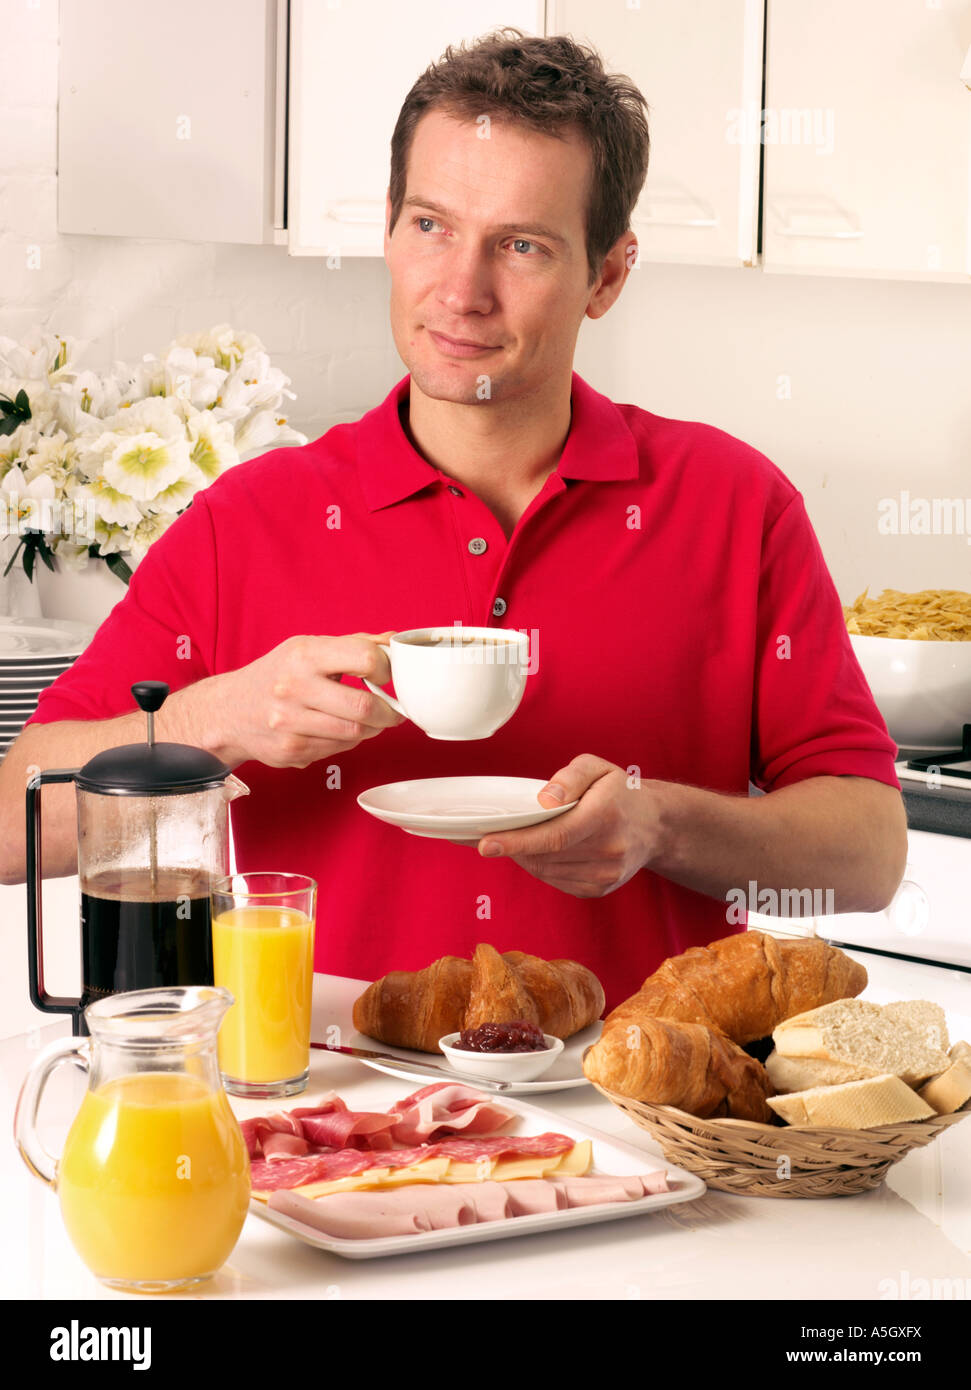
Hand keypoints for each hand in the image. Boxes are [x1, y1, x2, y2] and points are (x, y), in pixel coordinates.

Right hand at [195, 631, 405, 767]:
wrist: (230, 710)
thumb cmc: (278, 675)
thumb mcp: (308, 649)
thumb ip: (354, 644)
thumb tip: (395, 640)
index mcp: (304, 654)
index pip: (364, 658)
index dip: (385, 669)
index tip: (386, 676)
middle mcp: (294, 687)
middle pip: (364, 706)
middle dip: (388, 712)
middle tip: (393, 711)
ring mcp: (290, 722)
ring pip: (355, 733)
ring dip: (372, 729)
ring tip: (371, 720)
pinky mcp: (291, 750)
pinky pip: (339, 749)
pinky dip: (350, 741)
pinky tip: (342, 730)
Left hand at [476, 754, 661, 897]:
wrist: (656, 825)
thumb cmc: (619, 793)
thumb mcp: (597, 768)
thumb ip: (569, 777)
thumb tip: (543, 800)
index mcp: (605, 816)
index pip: (555, 835)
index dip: (517, 842)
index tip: (486, 844)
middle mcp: (608, 850)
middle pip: (546, 855)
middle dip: (513, 847)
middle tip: (488, 836)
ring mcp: (605, 875)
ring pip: (547, 871)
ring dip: (525, 857)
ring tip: (515, 839)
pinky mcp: (600, 889)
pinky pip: (557, 881)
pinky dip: (541, 867)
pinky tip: (540, 851)